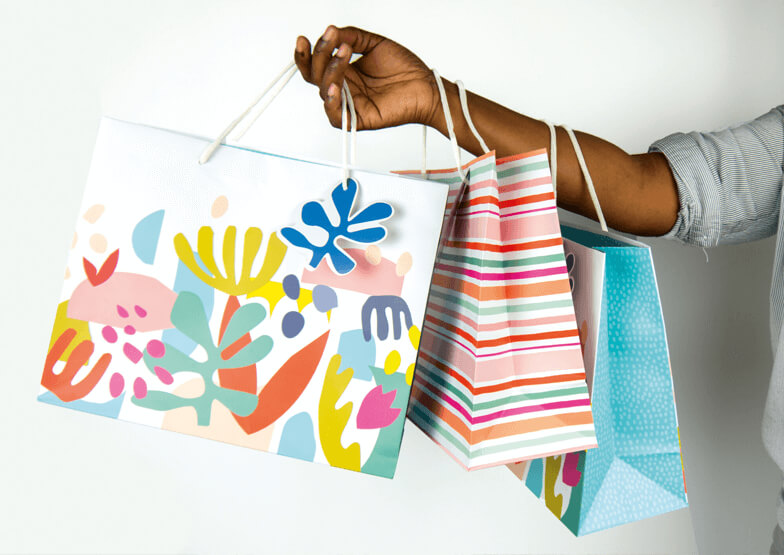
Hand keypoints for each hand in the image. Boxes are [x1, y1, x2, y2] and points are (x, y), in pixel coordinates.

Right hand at [294, 26, 438, 129]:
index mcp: (345, 71)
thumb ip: (352, 35)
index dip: (306, 53)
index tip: (303, 38)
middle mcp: (345, 87)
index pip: (316, 65)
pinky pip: (336, 116)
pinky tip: (336, 86)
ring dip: (330, 69)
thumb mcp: (375, 44)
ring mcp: (350, 103)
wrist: (426, 86)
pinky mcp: (358, 119)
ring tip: (344, 52)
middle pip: (314, 76)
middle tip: (331, 39)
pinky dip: (332, 102)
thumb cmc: (405, 69)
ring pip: (325, 91)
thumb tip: (332, 32)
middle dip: (318, 55)